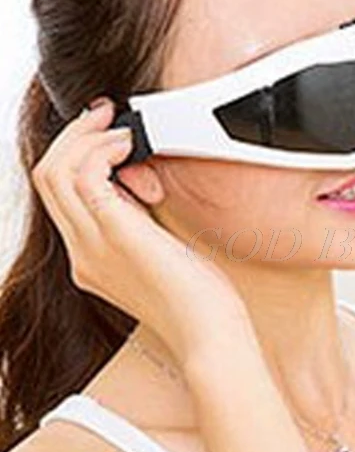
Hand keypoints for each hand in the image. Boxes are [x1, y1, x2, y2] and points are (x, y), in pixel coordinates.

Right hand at [31, 99, 253, 366]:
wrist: (209, 336)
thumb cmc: (200, 301)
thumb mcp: (161, 255)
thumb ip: (141, 225)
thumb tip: (142, 185)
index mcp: (91, 259)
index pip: (61, 196)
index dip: (77, 156)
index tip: (106, 134)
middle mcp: (83, 253)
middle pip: (48, 178)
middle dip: (75, 136)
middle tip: (106, 115)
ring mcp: (93, 246)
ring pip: (56, 172)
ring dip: (87, 138)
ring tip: (121, 128)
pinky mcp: (116, 235)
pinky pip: (85, 177)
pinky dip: (104, 150)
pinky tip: (133, 147)